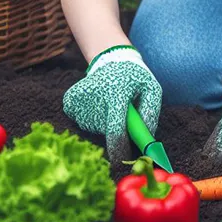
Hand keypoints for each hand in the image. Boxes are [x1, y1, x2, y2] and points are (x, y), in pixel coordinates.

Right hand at [63, 44, 161, 162]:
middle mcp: (94, 97)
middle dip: (117, 130)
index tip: (121, 161)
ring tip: (111, 103)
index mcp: (116, 93)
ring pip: (94, 127)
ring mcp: (79, 99)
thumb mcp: (151, 89)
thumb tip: (147, 138)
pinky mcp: (69, 101)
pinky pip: (82, 121)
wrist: (112, 60)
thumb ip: (151, 113)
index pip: (115, 130)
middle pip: (105, 130)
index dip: (118, 150)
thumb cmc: (135, 79)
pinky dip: (93, 118)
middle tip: (123, 112)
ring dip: (105, 122)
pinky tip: (99, 103)